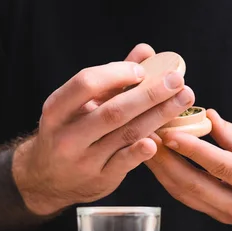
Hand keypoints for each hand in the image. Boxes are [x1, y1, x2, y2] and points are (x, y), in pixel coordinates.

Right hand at [13, 44, 195, 215]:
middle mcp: (66, 136)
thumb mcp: (79, 105)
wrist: (48, 177)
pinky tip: (157, 140)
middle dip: (149, 94)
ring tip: (183, 99)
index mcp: (56, 109)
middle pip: (113, 111)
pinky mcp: (100, 179)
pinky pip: (124, 163)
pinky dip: (140, 151)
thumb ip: (112, 77)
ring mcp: (83, 160)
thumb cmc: (70, 130)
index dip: (116, 73)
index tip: (142, 70)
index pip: (86, 83)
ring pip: (125, 134)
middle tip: (177, 81)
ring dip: (158, 115)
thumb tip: (146, 51)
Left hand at [145, 109, 231, 230]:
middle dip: (165, 160)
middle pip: (193, 185)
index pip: (220, 166)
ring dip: (161, 171)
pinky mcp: (216, 218)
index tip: (169, 132)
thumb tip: (208, 117)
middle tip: (146, 136)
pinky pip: (187, 199)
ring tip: (144, 146)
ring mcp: (226, 216)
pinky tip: (157, 163)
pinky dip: (169, 180)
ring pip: (185, 194)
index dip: (192, 149)